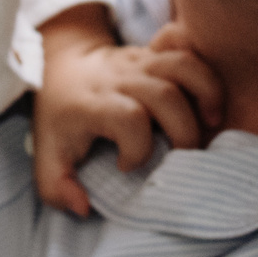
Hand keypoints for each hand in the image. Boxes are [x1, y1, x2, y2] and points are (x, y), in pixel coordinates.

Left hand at [31, 8, 222, 215]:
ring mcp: (139, 61)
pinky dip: (204, 71)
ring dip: (206, 95)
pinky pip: (187, 49)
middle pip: (166, 96)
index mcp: (93, 103)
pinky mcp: (154, 53)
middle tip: (180, 157)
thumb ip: (56, 188)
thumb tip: (83, 207)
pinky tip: (206, 97)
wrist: (62, 63)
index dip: (137, 150)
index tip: (126, 167)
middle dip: (184, 132)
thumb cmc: (59, 118)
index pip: (129, 120)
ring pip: (183, 66)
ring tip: (211, 123)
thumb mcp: (46, 155)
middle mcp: (119, 78)